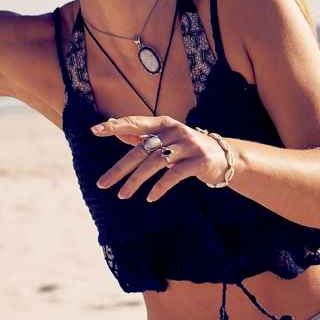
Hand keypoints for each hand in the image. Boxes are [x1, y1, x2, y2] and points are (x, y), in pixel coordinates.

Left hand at [90, 116, 227, 202]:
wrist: (224, 157)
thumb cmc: (188, 148)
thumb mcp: (166, 139)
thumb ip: (143, 135)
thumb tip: (115, 130)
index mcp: (164, 123)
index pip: (135, 122)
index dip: (116, 126)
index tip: (95, 130)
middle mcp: (175, 131)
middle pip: (141, 149)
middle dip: (120, 168)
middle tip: (102, 184)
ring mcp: (188, 145)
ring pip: (155, 163)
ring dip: (136, 181)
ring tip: (122, 195)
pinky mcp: (199, 161)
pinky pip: (174, 175)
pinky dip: (160, 187)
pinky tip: (150, 197)